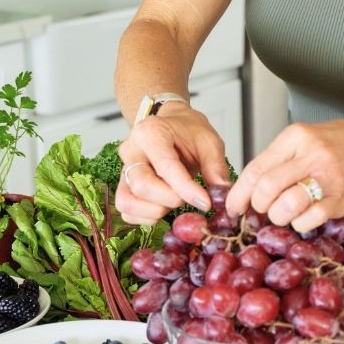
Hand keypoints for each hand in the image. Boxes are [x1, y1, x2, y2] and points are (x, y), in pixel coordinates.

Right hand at [115, 103, 231, 224]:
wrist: (172, 125)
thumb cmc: (188, 132)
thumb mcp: (209, 141)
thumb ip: (215, 166)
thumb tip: (222, 193)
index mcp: (151, 132)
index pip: (166, 166)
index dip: (186, 189)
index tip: (205, 203)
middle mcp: (131, 150)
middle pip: (141, 185)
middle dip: (169, 200)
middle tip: (190, 198)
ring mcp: (123, 169)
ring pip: (128, 201)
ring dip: (155, 211)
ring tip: (176, 201)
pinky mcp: (121, 186)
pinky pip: (126, 210)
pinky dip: (145, 217)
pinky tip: (164, 208)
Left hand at [226, 120, 343, 231]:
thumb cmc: (334, 146)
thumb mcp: (302, 141)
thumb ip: (276, 161)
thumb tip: (244, 190)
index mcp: (296, 138)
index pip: (256, 168)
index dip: (239, 193)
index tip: (233, 207)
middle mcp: (312, 155)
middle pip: (267, 189)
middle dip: (258, 206)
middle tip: (262, 209)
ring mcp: (327, 178)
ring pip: (286, 207)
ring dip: (277, 217)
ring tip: (283, 213)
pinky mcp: (339, 199)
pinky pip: (308, 220)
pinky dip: (299, 224)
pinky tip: (303, 216)